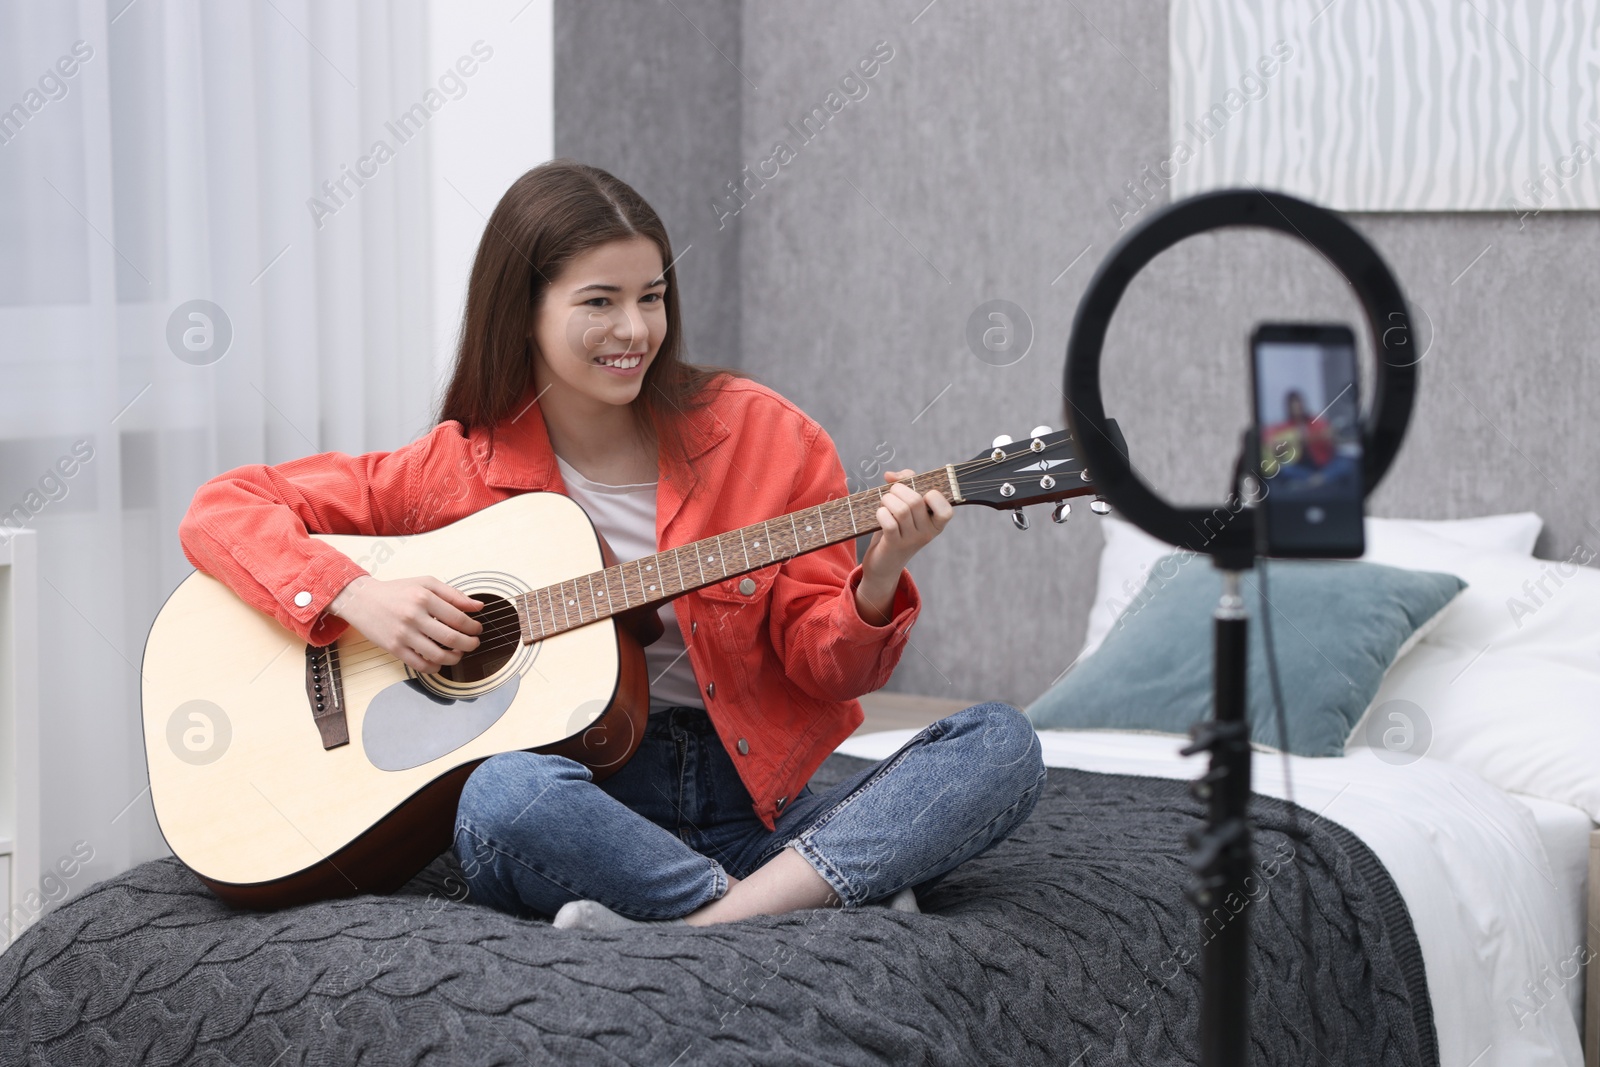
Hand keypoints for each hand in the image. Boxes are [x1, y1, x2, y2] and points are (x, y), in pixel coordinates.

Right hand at [328, 574, 483, 673]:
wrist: (361, 599)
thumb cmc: (396, 591)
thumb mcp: (426, 583)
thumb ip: (453, 594)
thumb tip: (478, 606)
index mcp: (424, 598)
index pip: (458, 618)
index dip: (473, 627)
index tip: (477, 629)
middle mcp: (413, 616)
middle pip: (451, 638)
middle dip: (469, 644)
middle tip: (474, 644)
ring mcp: (403, 634)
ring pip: (438, 655)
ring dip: (455, 658)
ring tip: (458, 653)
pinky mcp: (393, 648)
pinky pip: (420, 665)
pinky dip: (435, 667)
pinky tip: (439, 662)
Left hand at [855, 469, 951, 623]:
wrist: (884, 564)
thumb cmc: (896, 530)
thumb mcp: (907, 508)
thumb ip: (905, 483)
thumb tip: (891, 475)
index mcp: (936, 523)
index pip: (946, 509)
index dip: (933, 495)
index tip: (920, 492)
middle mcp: (928, 533)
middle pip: (916, 501)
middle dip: (899, 490)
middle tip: (891, 493)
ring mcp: (911, 540)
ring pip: (901, 510)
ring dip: (888, 499)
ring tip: (884, 502)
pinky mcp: (894, 545)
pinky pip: (889, 522)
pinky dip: (881, 513)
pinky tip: (880, 514)